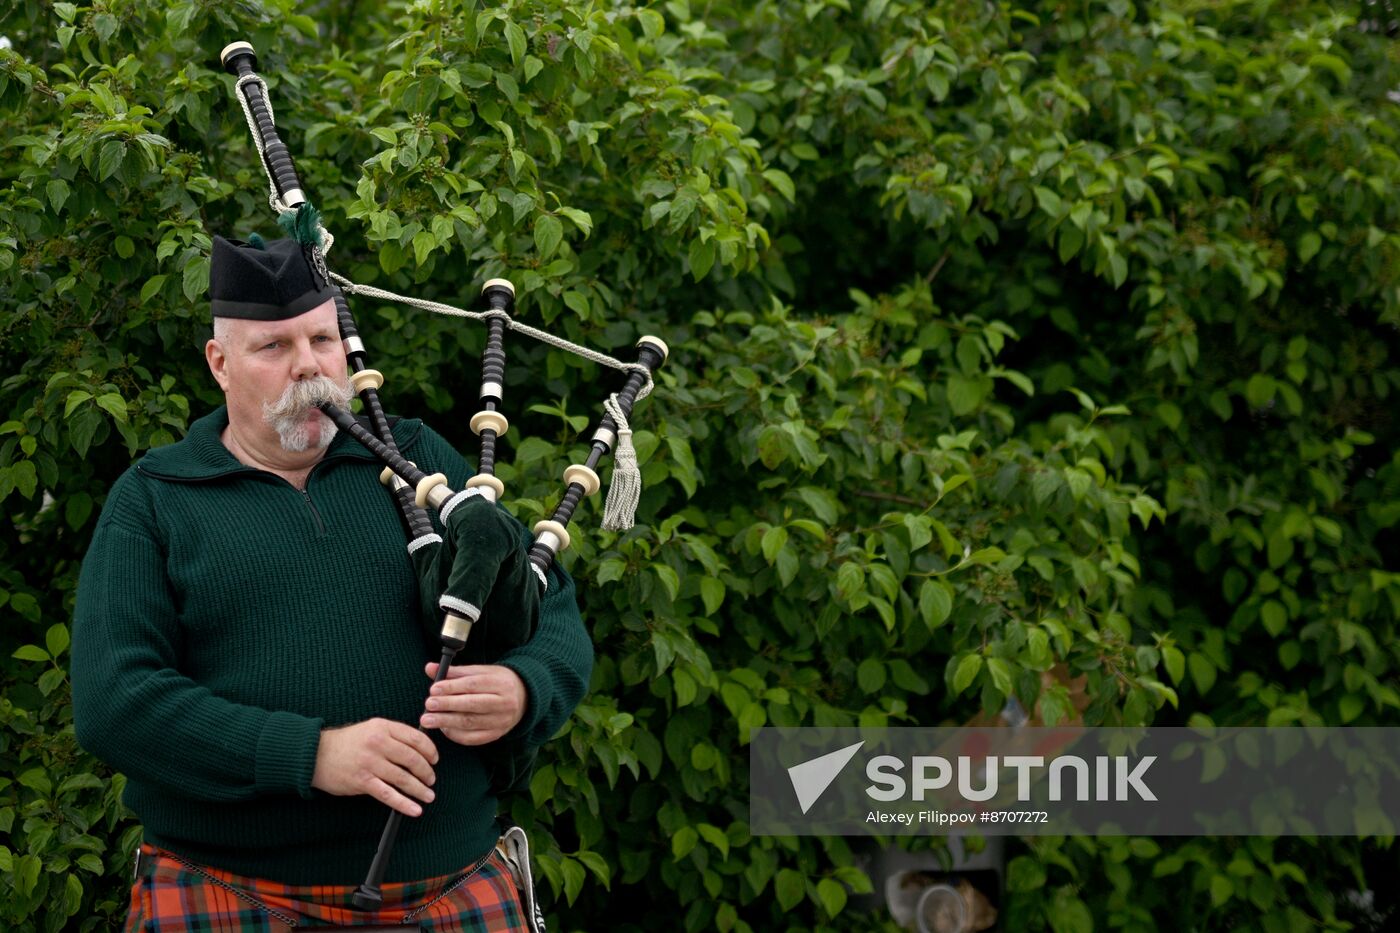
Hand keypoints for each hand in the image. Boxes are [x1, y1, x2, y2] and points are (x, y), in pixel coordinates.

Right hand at [311, 718, 438, 816]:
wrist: (316, 754)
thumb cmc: (347, 742)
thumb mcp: (371, 728)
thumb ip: (394, 735)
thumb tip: (420, 747)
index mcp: (383, 727)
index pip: (416, 738)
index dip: (430, 750)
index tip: (435, 759)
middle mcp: (378, 743)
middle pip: (413, 759)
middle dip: (427, 772)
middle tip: (431, 779)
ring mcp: (370, 763)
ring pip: (403, 778)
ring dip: (420, 789)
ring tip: (428, 795)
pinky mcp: (362, 781)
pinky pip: (388, 795)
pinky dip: (404, 803)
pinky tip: (415, 809)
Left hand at [421, 662, 527, 745]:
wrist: (524, 698)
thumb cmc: (496, 682)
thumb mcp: (481, 672)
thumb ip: (455, 672)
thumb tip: (430, 668)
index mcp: (500, 683)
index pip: (474, 685)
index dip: (452, 687)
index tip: (434, 689)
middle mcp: (504, 703)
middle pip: (472, 705)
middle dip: (448, 705)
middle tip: (428, 704)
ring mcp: (501, 721)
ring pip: (470, 723)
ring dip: (446, 722)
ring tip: (427, 720)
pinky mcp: (496, 734)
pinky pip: (473, 738)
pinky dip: (455, 734)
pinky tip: (443, 729)